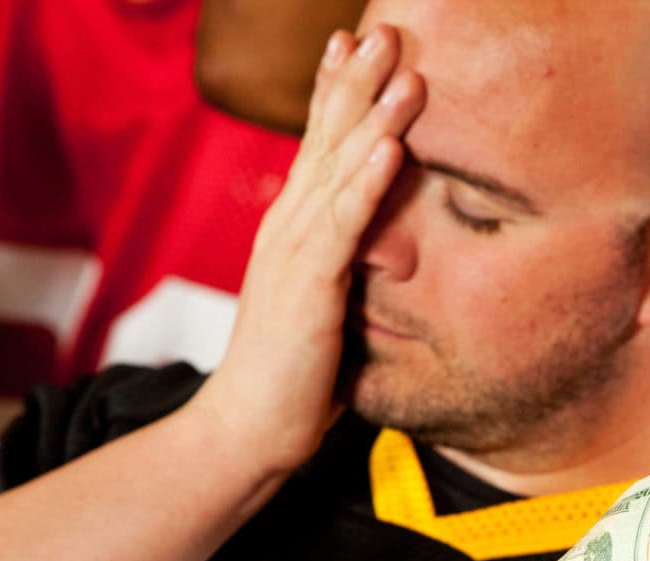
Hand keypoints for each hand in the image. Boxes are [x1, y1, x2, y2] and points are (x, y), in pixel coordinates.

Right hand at [193, 25, 425, 472]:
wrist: (247, 431)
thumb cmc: (289, 378)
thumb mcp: (322, 306)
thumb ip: (340, 269)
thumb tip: (371, 250)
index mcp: (291, 231)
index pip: (317, 148)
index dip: (337, 94)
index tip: (356, 44)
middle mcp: (286, 229)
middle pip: (326, 140)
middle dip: (357, 83)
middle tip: (385, 30)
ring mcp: (293, 254)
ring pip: (338, 170)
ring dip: (372, 116)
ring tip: (403, 68)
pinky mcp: (309, 288)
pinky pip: (342, 225)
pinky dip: (367, 182)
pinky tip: (389, 145)